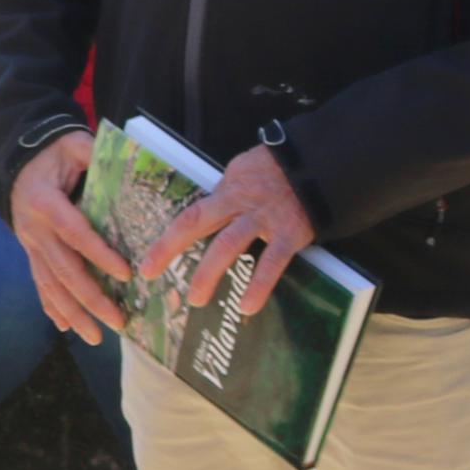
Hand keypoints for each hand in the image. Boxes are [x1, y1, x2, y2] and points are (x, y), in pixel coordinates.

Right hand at [6, 131, 132, 343]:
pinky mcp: (31, 253)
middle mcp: (34, 230)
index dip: (99, 254)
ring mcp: (30, 245)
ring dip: (74, 313)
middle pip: (64, 270)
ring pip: (51, 285)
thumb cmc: (52, 154)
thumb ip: (94, 153)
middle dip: (91, 299)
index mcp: (45, 202)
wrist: (16, 163)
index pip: (75, 233)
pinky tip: (66, 327)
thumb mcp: (72, 145)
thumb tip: (130, 162)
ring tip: (97, 337)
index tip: (126, 274)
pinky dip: (52, 307)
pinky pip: (40, 284)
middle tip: (119, 320)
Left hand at [137, 140, 322, 318]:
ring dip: (209, 273)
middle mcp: (240, 203)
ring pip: (229, 245)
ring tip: (196, 300)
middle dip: (171, 249)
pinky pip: (272, 262)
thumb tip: (209, 216)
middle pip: (198, 223)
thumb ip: (227, 194)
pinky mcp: (290, 233)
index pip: (190, 215)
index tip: (147, 264)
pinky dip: (259, 285)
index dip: (167, 239)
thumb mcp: (245, 172)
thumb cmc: (279, 170)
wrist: (321, 163)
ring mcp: (264, 218)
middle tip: (150, 274)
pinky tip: (247, 306)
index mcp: (227, 191)